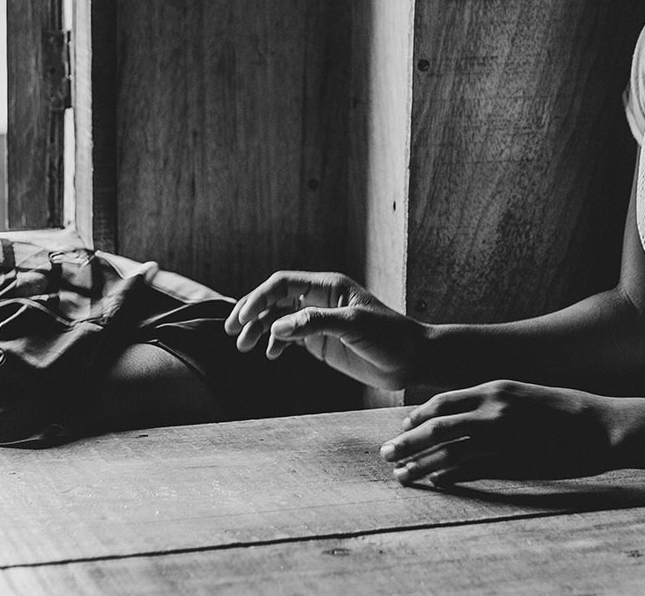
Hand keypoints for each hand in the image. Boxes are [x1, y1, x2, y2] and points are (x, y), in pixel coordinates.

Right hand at [224, 271, 425, 389]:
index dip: (259, 297)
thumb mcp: (353, 327)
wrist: (412, 360)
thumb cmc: (389, 337)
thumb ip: (314, 324)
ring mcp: (318, 321)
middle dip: (251, 312)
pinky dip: (275, 343)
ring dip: (259, 329)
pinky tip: (270, 355)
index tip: (242, 317)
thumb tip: (275, 328)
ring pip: (278, 319)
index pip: (283, 284)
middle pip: (274, 299)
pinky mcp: (321, 342)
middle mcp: (319, 300)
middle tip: (232, 331)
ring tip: (243, 346)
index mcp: (327, 287)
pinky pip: (289, 338)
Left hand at [380, 381, 618, 484]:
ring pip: (447, 451)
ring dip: (420, 464)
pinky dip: (448, 476)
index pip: (443, 401)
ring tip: (401, 475)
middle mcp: (492, 409)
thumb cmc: (565, 409)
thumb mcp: (524, 393)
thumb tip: (467, 415)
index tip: (403, 426)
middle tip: (385, 453)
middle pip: (435, 426)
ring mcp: (500, 436)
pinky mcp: (511, 461)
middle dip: (406, 441)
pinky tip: (436, 483)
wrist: (600, 426)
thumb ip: (494, 402)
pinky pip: (470, 470)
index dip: (418, 416)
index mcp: (494, 388)